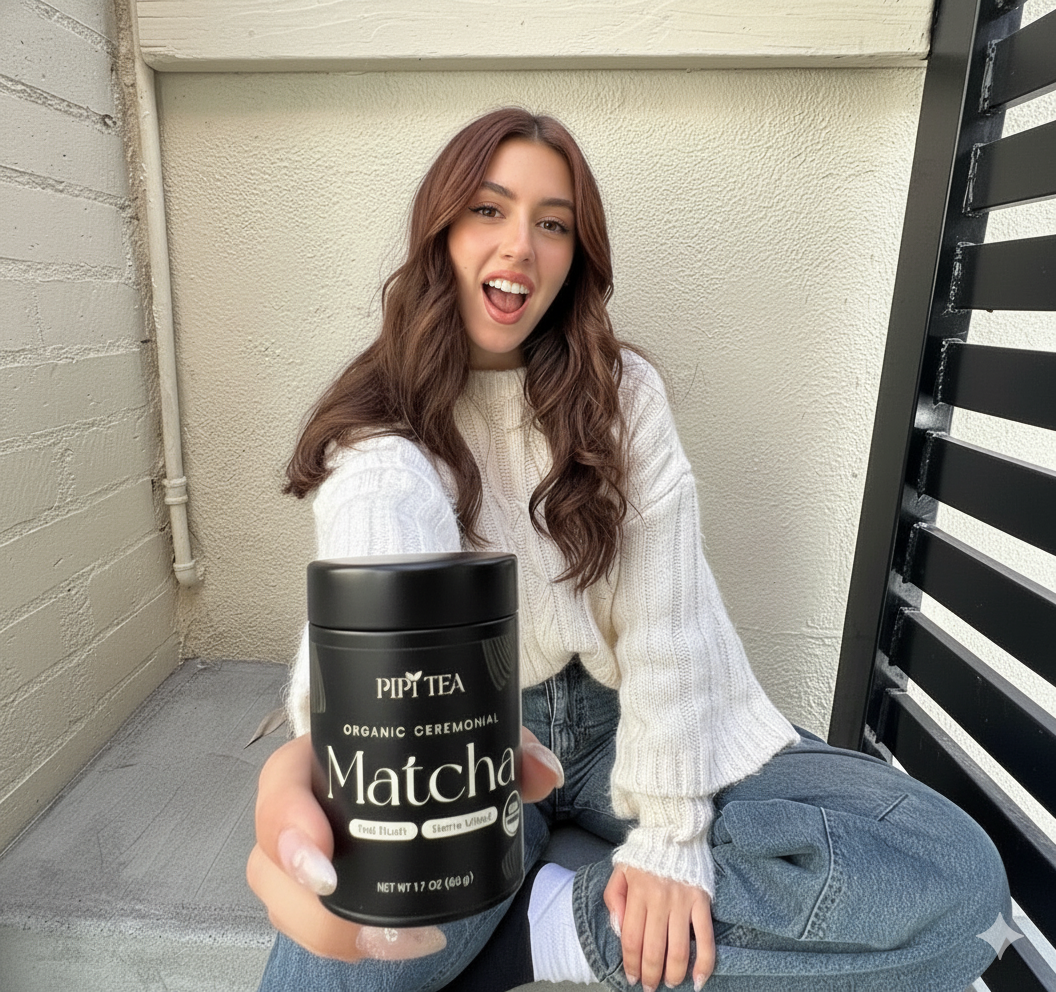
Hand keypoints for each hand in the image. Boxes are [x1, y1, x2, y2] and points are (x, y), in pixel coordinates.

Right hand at [247, 727, 563, 961]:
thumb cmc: (425, 739)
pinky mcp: (320, 884)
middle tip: (370, 929)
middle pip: (270, 863)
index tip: (321, 856)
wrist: (414, 754)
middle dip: (307, 906)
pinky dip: (343, 939)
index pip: (280, 784)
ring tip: (394, 943)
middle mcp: (302, 805)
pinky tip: (390, 944)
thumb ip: (507, 746)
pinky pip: (310, 920)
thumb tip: (540, 774)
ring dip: (330, 934)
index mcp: (321, 754)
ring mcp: (304, 850)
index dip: (287, 822)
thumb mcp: (466, 729)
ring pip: (285, 902)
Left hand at [603, 864, 714, 990]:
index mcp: (637, 893)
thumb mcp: (620, 870)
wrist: (672, 828)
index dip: (630, 963)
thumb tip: (617, 929)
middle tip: (649, 987)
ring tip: (670, 983)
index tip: (631, 977)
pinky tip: (698, 980)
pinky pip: (705, 937)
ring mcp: (682, 902)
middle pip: (654, 949)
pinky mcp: (701, 901)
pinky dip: (704, 963)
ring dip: (674, 974)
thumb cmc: (644, 854)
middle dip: (650, 974)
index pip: (630, 938)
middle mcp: (659, 899)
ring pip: (679, 949)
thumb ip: (613, 898)